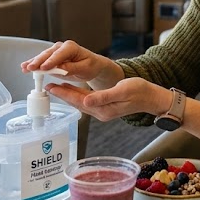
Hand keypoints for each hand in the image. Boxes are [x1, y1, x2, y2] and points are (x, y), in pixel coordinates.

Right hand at [21, 40, 115, 84]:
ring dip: (33, 62)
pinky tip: (25, 67)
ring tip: (24, 68)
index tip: (44, 68)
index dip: (51, 61)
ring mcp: (55, 52)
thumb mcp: (84, 69)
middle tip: (30, 68)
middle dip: (38, 61)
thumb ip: (72, 68)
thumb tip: (60, 69)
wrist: (90, 65)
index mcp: (71, 47)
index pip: (60, 54)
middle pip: (48, 54)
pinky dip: (33, 64)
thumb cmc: (89, 66)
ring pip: (42, 57)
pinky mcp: (51, 58)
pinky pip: (41, 61)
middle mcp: (61, 47)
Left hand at [46, 77, 170, 121]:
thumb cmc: (140, 91)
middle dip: (62, 94)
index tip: (52, 86)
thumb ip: (103, 96)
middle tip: (48, 86)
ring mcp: (103, 111)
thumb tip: (86, 101)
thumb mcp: (122, 91)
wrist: (152, 97)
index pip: (79, 101)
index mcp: (103, 110)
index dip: (64, 93)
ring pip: (81, 103)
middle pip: (77, 103)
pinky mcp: (105, 108)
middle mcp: (101, 113)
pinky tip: (73, 90)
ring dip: (68, 95)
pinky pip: (87, 102)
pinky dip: (78, 95)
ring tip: (56, 87)